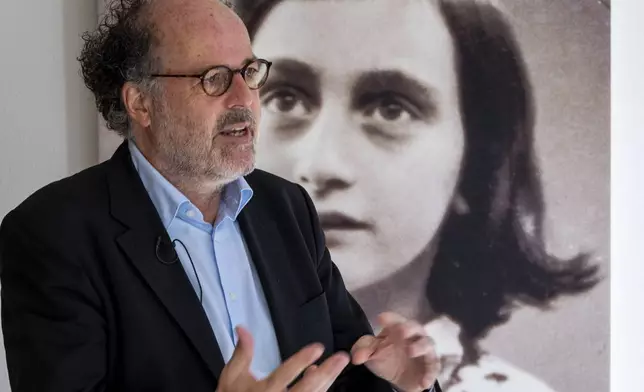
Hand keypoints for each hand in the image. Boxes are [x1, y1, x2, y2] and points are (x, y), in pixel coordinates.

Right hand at [216, 326, 349, 391]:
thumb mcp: (233, 376)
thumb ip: (242, 353)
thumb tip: (243, 327)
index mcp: (265, 390)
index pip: (285, 373)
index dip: (301, 360)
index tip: (318, 347)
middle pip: (307, 388)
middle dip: (326, 372)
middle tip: (342, 357)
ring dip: (328, 380)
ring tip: (339, 363)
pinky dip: (320, 390)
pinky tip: (325, 379)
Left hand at [350, 312, 440, 391]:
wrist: (399, 377)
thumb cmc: (385, 356)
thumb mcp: (371, 352)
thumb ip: (362, 350)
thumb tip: (356, 357)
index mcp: (397, 328)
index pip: (394, 319)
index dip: (389, 317)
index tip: (380, 318)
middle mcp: (413, 335)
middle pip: (415, 326)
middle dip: (408, 327)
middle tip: (401, 331)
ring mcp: (424, 350)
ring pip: (427, 343)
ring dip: (420, 346)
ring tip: (411, 351)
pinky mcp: (430, 366)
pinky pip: (433, 367)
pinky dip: (429, 374)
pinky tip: (423, 382)